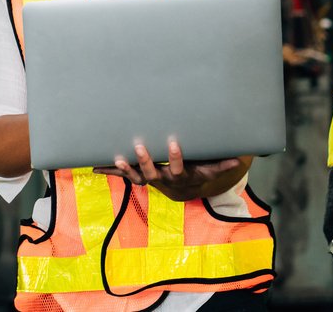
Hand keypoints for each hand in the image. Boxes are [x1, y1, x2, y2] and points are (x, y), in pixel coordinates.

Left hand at [94, 140, 245, 201]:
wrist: (181, 190)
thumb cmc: (196, 173)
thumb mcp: (209, 170)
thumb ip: (222, 164)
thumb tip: (238, 159)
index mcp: (178, 176)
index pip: (178, 169)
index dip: (176, 158)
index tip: (175, 143)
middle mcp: (160, 180)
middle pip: (151, 174)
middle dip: (145, 160)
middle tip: (140, 145)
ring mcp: (147, 178)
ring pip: (134, 176)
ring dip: (124, 168)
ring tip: (117, 157)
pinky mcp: (136, 176)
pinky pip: (122, 174)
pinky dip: (109, 170)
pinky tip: (94, 166)